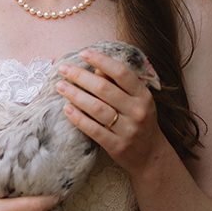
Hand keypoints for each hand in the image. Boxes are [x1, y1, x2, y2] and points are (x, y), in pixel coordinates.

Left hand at [55, 49, 161, 173]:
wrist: (150, 156)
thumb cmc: (140, 122)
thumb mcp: (136, 101)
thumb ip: (118, 84)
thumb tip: (96, 67)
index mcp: (143, 96)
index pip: (122, 73)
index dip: (102, 61)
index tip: (84, 54)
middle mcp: (137, 111)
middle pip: (105, 89)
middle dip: (81, 76)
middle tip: (64, 69)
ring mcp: (128, 130)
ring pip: (97, 108)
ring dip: (76, 95)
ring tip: (61, 86)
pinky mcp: (117, 146)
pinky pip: (94, 130)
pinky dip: (78, 118)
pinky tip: (67, 108)